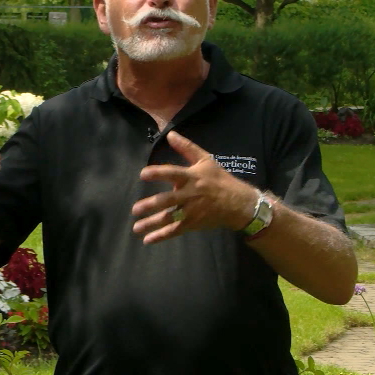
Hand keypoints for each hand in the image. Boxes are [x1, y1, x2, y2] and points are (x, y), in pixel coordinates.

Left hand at [131, 131, 257, 243]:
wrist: (239, 203)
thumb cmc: (220, 179)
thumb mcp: (206, 160)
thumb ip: (186, 147)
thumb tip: (170, 134)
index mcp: (191, 177)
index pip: (172, 173)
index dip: (158, 173)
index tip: (143, 174)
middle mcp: (190, 194)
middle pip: (168, 200)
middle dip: (151, 205)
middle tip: (135, 209)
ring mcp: (191, 211)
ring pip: (169, 218)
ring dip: (151, 224)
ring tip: (136, 228)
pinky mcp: (193, 223)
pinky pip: (175, 231)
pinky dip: (161, 236)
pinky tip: (147, 240)